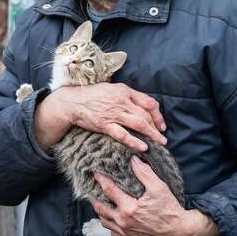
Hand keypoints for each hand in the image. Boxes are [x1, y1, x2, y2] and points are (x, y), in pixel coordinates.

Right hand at [34, 83, 166, 151]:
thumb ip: (129, 95)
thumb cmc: (94, 95)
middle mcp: (122, 101)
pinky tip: (142, 147)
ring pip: (138, 124)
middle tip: (162, 137)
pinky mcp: (105, 125)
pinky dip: (134, 141)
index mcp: (125, 91)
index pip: (148, 102)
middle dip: (157, 127)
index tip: (161, 124)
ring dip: (151, 134)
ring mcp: (114, 114)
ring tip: (159, 143)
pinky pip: (123, 135)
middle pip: (146, 114)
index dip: (158, 114)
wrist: (73, 102)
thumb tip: (145, 105)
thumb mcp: (113, 89)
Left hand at [90, 156, 219, 235]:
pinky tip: (111, 217)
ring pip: (104, 221)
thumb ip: (144, 172)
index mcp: (129, 208)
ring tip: (98, 201)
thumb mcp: (158, 187)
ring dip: (99, 211)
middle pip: (100, 208)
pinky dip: (109, 224)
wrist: (177, 229)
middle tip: (91, 188)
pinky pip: (112, 232)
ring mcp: (125, 232)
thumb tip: (133, 159)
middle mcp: (124, 222)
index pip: (109, 191)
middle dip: (94, 197)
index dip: (101, 180)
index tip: (95, 173)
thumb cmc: (169, 208)